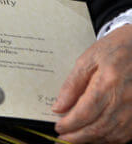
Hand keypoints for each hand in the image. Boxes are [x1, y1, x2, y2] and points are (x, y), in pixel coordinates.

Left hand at [53, 25, 131, 142]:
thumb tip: (59, 106)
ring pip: (110, 135)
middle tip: (63, 138)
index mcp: (108, 82)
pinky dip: (107, 139)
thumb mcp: (89, 58)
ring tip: (75, 138)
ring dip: (91, 140)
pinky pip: (123, 136)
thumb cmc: (114, 49)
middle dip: (77, 136)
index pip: (85, 112)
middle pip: (97, 127)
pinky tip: (95, 135)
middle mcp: (124, 100)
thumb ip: (73, 83)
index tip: (58, 127)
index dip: (70, 123)